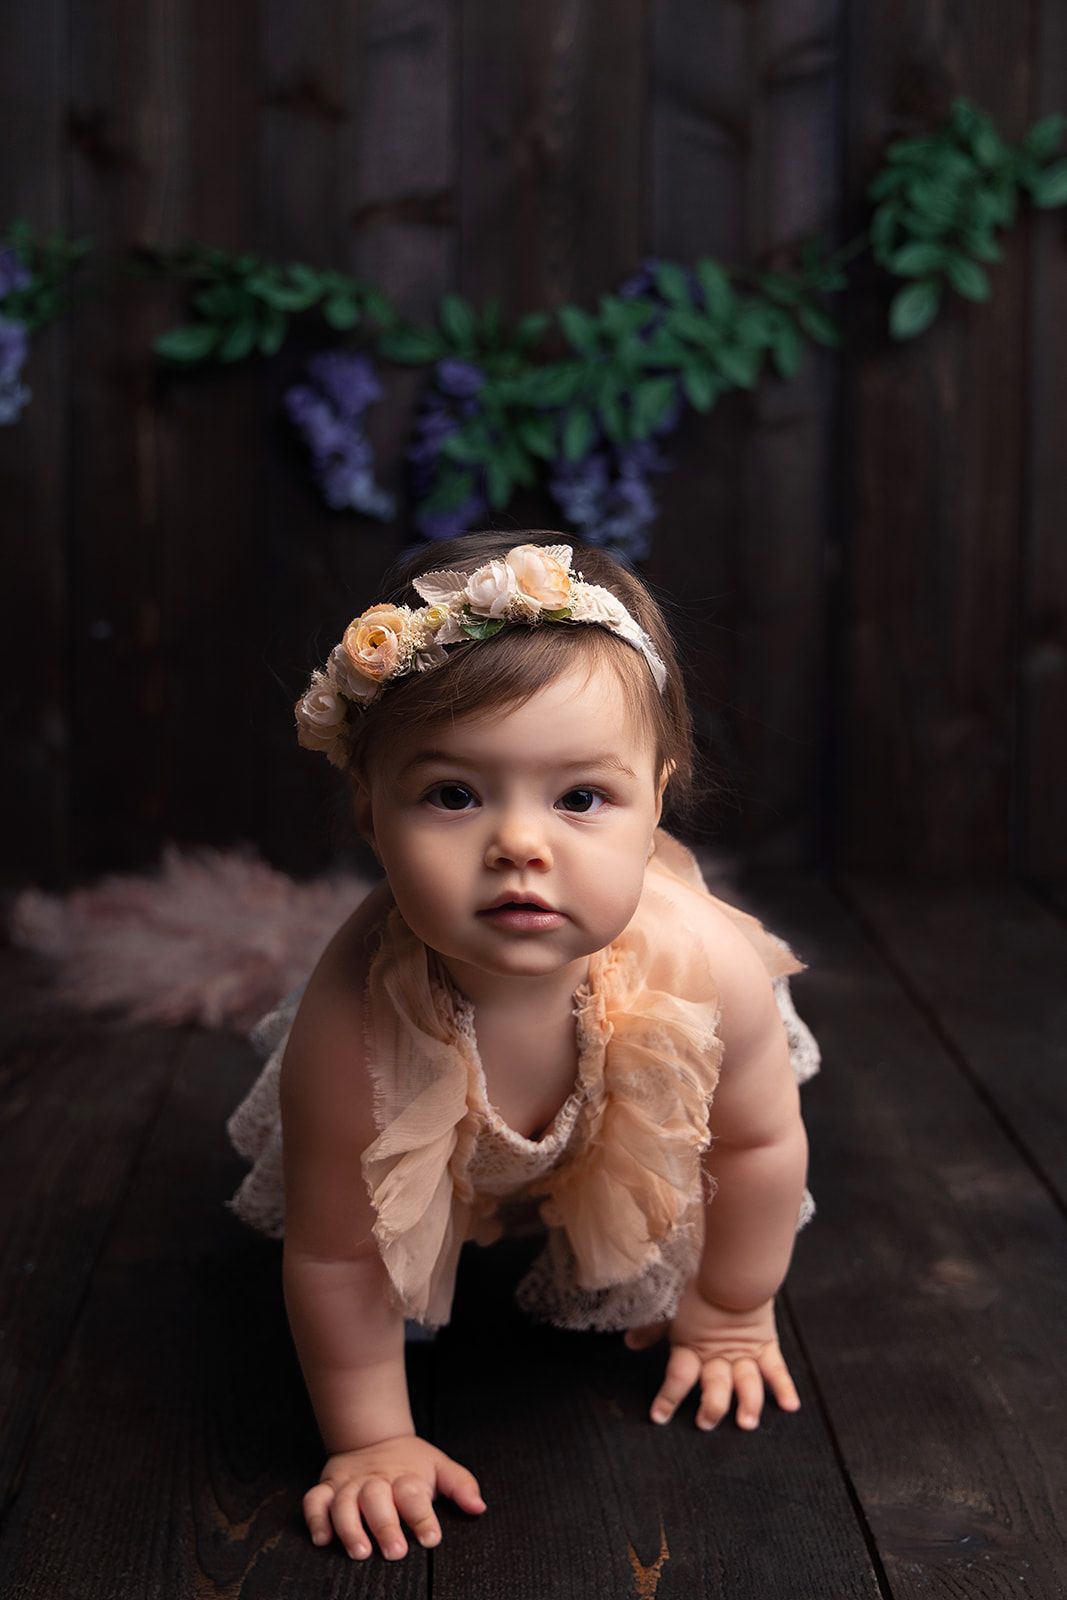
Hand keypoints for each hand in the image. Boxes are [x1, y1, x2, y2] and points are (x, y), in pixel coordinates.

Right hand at [303, 1434, 486, 1559]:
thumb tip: (478, 1507)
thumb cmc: (410, 1463)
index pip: (413, 1495)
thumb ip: (460, 1486)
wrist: (374, 1438)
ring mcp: (349, 1484)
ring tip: (360, 1551)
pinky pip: (315, 1501)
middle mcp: (375, 1481)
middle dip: (384, 1525)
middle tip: (394, 1551)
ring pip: (343, 1503)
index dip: (422, 1517)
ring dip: (349, 1527)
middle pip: (376, 1499)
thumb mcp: (439, 1468)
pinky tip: (323, 1538)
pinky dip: (316, 1518)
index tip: (431, 1539)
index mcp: (404, 1476)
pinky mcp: (328, 1487)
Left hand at [623, 1282, 800, 1431]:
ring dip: (748, 1404)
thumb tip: (630, 1343)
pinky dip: (785, 1388)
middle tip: (706, 1423)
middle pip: (714, 1386)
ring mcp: (744, 1352)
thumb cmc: (700, 1285)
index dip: (668, 1398)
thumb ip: (653, 1329)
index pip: (678, 1377)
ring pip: (746, 1384)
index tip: (659, 1416)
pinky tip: (790, 1406)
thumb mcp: (670, 1308)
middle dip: (711, 1407)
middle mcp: (718, 1355)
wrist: (733, 1268)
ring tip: (747, 1422)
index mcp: (693, 1346)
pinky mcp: (765, 1345)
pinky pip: (776, 1369)